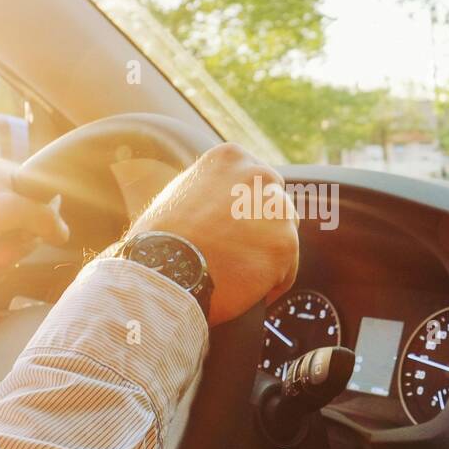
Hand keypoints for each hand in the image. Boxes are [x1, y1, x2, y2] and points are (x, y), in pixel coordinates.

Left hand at [0, 160, 70, 286]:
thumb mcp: (6, 210)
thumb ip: (41, 216)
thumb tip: (65, 233)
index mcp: (7, 176)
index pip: (45, 195)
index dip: (46, 217)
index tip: (41, 234)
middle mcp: (2, 195)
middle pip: (35, 223)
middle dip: (20, 244)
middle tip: (3, 254)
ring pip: (20, 243)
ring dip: (7, 258)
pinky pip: (4, 255)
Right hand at [121, 142, 298, 325]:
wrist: (163, 269)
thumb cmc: (161, 237)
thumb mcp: (179, 192)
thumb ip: (209, 187)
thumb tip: (221, 196)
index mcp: (233, 158)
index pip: (257, 182)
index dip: (248, 210)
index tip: (239, 228)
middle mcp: (259, 175)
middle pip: (276, 206)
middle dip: (262, 230)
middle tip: (238, 253)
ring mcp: (276, 209)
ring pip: (284, 237)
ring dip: (267, 256)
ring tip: (238, 274)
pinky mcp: (284, 245)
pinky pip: (287, 269)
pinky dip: (272, 284)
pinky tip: (247, 290)